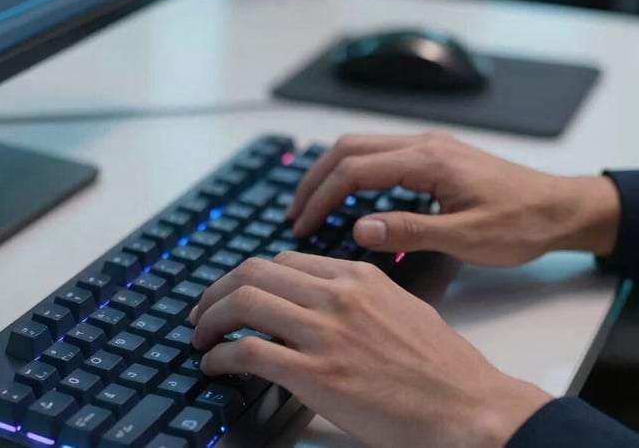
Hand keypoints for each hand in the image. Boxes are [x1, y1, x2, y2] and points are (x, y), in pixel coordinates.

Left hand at [189, 253, 551, 447]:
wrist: (468, 407)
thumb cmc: (441, 366)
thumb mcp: (401, 308)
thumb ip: (359, 297)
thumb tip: (322, 303)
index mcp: (357, 277)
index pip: (282, 261)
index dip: (248, 276)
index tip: (234, 292)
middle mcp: (337, 295)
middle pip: (253, 273)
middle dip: (217, 291)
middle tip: (203, 311)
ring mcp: (325, 333)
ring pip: (243, 304)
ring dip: (209, 319)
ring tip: (199, 337)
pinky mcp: (315, 375)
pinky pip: (247, 352)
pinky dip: (219, 356)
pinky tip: (213, 365)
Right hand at [287, 132, 620, 266]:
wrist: (560, 208)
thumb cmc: (522, 223)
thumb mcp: (468, 237)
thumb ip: (411, 231)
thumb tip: (359, 228)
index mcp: (428, 160)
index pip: (355, 169)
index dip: (322, 197)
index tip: (302, 224)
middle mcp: (424, 144)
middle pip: (348, 148)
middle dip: (315, 180)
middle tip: (295, 213)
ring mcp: (428, 147)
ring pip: (361, 147)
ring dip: (330, 173)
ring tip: (311, 205)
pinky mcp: (432, 157)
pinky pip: (379, 155)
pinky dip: (352, 173)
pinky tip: (347, 198)